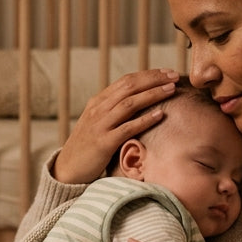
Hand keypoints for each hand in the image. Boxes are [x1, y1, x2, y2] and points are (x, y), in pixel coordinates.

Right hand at [52, 68, 178, 183]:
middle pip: (129, 87)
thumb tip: (139, 100)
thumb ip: (113, 110)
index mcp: (98, 102)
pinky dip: (145, 120)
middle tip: (174, 75)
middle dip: (153, 79)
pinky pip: (127, 128)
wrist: (68, 169)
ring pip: (129, 103)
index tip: (167, 72)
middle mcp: (98, 109)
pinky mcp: (103, 143)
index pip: (126, 81)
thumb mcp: (98, 122)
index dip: (148, 74)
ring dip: (152, 94)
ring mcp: (100, 125)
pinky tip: (160, 114)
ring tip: (171, 89)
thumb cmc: (88, 147)